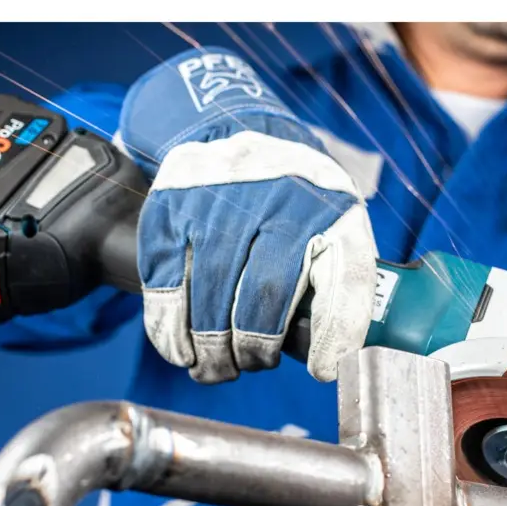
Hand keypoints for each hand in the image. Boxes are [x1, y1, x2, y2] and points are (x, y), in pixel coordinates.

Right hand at [116, 47, 376, 383]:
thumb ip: (338, 287)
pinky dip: (168, 326)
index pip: (341, 278)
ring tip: (213, 369)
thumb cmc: (294, 207)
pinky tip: (178, 349)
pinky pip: (164, 277)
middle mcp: (278, 194)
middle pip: (264, 294)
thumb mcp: (332, 230)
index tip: (321, 371)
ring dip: (209, 347)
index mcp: (331, 208)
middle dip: (254, 348)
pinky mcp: (171, 201)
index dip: (333, 334)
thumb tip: (329, 363)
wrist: (236, 134)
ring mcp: (219, 194)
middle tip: (250, 367)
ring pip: (209, 291)